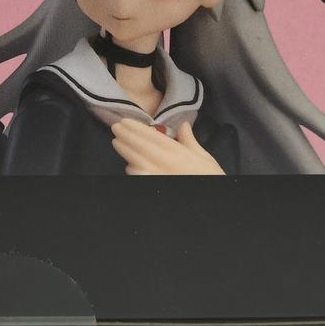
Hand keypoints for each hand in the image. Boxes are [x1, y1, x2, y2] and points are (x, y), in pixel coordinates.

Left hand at [110, 119, 224, 175]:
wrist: (208, 203)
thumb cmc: (208, 178)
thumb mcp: (205, 158)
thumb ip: (190, 140)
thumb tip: (183, 124)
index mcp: (177, 152)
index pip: (151, 136)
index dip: (136, 128)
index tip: (125, 122)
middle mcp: (164, 162)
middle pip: (139, 146)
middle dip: (126, 135)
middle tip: (116, 128)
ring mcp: (156, 175)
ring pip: (134, 160)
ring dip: (124, 150)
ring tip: (117, 142)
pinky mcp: (152, 186)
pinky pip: (136, 176)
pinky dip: (131, 169)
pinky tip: (128, 164)